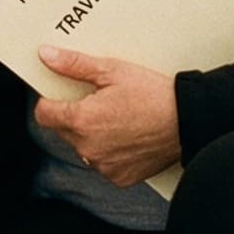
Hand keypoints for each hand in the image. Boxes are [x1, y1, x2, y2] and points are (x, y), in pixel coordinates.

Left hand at [34, 45, 181, 186]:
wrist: (188, 121)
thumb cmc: (153, 94)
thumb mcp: (112, 70)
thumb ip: (74, 64)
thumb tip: (46, 55)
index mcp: (82, 121)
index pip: (44, 114)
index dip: (51, 101)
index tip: (64, 94)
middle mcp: (88, 148)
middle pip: (63, 131)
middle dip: (74, 116)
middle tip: (99, 101)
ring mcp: (104, 166)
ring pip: (83, 148)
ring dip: (91, 135)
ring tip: (117, 118)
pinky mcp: (119, 177)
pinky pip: (103, 163)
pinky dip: (110, 151)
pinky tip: (128, 136)